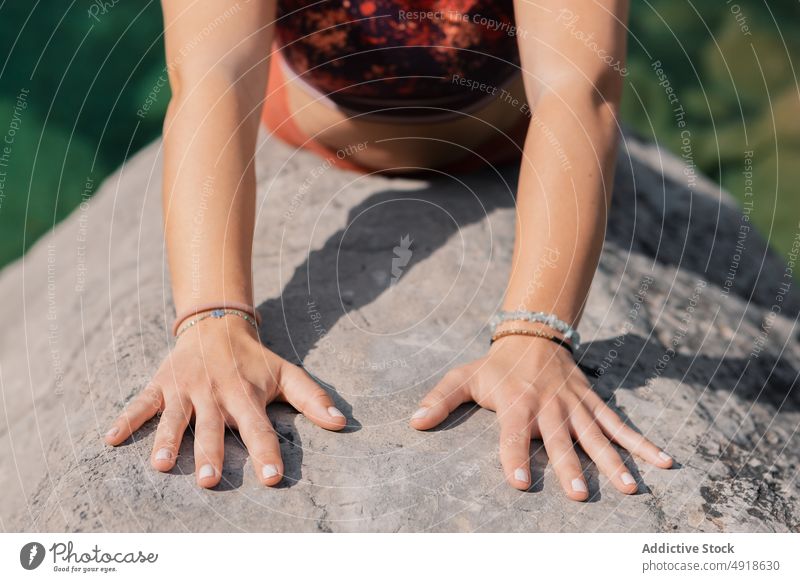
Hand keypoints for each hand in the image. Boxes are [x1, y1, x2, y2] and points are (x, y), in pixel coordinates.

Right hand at [103, 315, 345, 487]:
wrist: (217, 325)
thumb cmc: (255, 359)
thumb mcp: (287, 374)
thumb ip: (313, 398)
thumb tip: (343, 423)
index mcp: (246, 395)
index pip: (259, 428)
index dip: (266, 452)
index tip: (271, 478)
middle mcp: (216, 393)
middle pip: (214, 428)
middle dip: (212, 453)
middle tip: (211, 480)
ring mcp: (186, 389)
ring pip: (176, 418)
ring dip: (168, 441)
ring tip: (161, 465)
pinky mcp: (162, 385)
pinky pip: (142, 403)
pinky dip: (127, 419)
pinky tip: (110, 439)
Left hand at [410, 335, 672, 499]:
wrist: (533, 334)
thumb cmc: (495, 365)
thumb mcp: (464, 376)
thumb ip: (441, 399)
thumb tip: (414, 422)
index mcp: (516, 401)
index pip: (513, 433)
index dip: (515, 456)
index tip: (521, 483)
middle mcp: (548, 404)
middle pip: (560, 438)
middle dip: (569, 465)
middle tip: (578, 494)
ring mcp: (575, 404)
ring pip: (596, 434)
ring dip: (612, 460)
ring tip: (630, 487)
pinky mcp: (593, 402)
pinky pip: (619, 423)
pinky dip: (641, 442)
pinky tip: (663, 461)